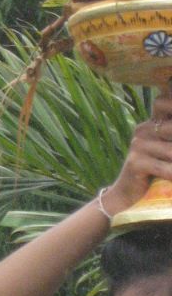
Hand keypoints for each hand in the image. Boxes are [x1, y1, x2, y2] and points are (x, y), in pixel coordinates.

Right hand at [104, 95, 171, 213]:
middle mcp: (143, 129)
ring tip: (171, 165)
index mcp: (152, 123)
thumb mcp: (166, 151)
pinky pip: (165, 168)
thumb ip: (170, 136)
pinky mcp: (135, 162)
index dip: (171, 105)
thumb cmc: (154, 173)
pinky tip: (171, 179)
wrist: (127, 194)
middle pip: (171, 129)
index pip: (164, 101)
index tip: (170, 138)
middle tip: (170, 155)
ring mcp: (138, 145)